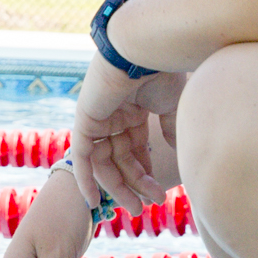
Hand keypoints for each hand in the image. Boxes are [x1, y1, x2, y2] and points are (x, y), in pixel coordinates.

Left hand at [72, 61, 185, 212]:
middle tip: (147, 207)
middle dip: (134, 184)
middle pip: (120, 159)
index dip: (146, 172)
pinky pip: (81, 155)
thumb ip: (171, 128)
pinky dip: (85, 178)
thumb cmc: (162, 71)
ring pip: (104, 162)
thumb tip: (176, 150)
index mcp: (133, 109)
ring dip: (118, 186)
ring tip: (137, 208)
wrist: (145, 50)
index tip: (159, 192)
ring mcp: (98, 118)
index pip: (135, 148)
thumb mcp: (172, 106)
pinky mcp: (85, 120)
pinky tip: (93, 200)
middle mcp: (113, 115)